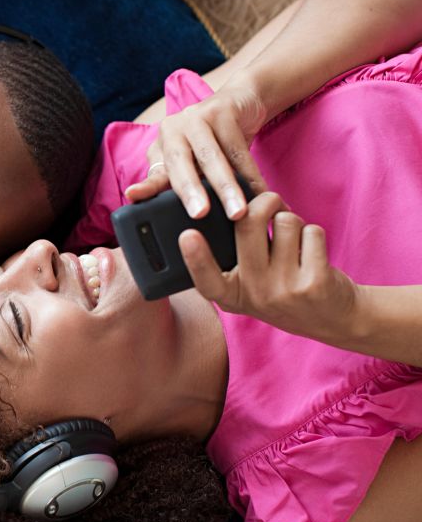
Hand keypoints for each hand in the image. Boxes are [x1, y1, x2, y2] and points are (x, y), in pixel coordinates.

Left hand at [124, 80, 268, 219]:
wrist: (240, 101)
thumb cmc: (211, 142)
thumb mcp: (191, 161)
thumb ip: (177, 182)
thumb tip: (165, 214)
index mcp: (162, 145)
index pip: (154, 172)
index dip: (145, 186)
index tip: (132, 196)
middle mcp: (173, 129)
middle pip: (180, 164)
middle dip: (190, 190)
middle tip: (199, 214)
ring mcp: (196, 117)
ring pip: (212, 158)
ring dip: (227, 187)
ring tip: (238, 212)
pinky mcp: (222, 110)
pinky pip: (239, 148)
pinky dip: (252, 174)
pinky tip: (261, 193)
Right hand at [179, 192, 358, 341]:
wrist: (335, 319)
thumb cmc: (286, 288)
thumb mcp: (254, 284)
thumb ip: (240, 254)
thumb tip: (244, 203)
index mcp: (231, 296)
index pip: (206, 279)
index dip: (195, 256)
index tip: (187, 236)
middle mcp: (254, 295)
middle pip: (247, 224)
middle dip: (265, 201)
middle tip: (272, 202)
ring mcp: (284, 291)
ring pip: (285, 221)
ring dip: (294, 222)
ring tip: (296, 243)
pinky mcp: (314, 283)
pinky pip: (312, 231)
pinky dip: (314, 234)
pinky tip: (314, 253)